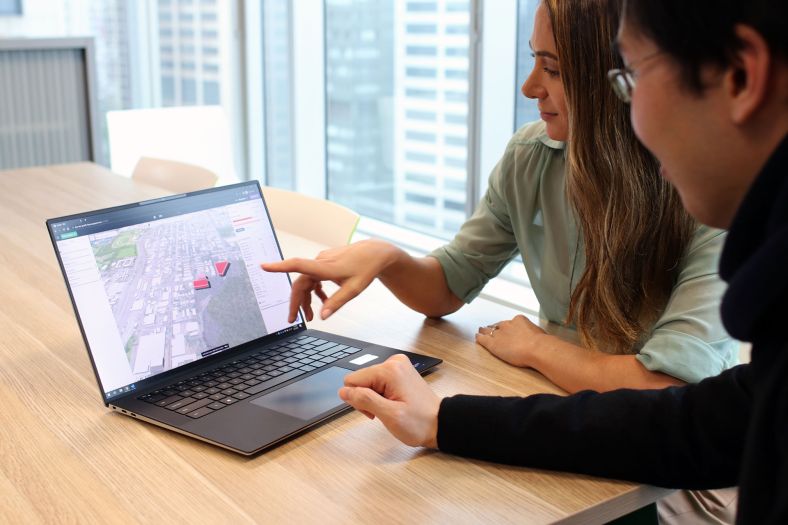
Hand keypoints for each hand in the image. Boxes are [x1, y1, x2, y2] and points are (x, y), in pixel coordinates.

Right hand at [260, 239, 399, 321]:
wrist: (376, 253)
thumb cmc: (366, 269)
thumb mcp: (354, 290)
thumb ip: (336, 303)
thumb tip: (322, 317)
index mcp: (325, 267)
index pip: (298, 265)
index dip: (279, 267)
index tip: (264, 266)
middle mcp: (320, 262)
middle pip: (300, 283)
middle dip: (296, 302)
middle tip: (293, 320)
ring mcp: (322, 261)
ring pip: (306, 281)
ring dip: (306, 299)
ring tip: (310, 316)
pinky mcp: (325, 262)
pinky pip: (313, 278)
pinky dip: (315, 291)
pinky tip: (321, 301)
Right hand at [338, 354, 440, 447]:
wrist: (440, 423)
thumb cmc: (419, 422)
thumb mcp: (389, 415)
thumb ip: (364, 400)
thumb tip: (344, 391)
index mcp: (389, 370)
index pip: (352, 380)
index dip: (359, 400)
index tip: (374, 411)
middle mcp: (393, 362)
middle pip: (360, 380)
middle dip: (367, 399)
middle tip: (384, 412)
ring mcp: (397, 365)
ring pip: (368, 381)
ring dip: (374, 398)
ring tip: (390, 408)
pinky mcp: (399, 371)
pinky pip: (378, 381)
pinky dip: (381, 395)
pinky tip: (393, 403)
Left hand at [476, 314, 547, 367]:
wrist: (536, 348)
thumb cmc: (542, 343)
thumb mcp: (540, 334)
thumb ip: (534, 334)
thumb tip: (537, 338)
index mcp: (519, 320)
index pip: (510, 322)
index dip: (507, 326)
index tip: (506, 329)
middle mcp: (507, 325)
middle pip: (498, 325)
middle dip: (494, 327)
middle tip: (490, 328)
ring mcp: (499, 334)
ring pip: (489, 330)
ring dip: (484, 331)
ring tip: (481, 331)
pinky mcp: (493, 344)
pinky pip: (483, 339)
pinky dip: (479, 338)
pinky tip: (477, 337)